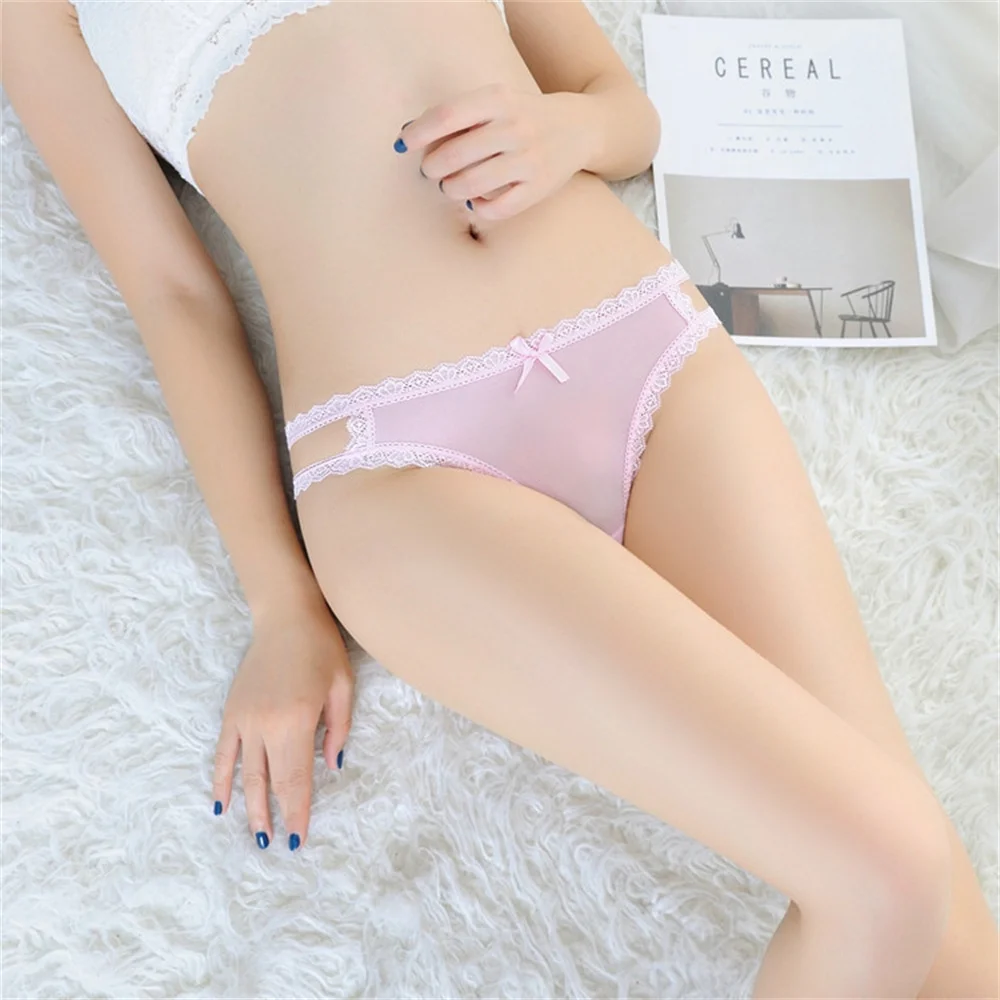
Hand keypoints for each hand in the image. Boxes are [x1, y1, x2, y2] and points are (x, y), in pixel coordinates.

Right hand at [212, 600, 354, 850]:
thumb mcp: (343, 688)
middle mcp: (264, 725)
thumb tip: (331, 768)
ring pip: (244, 774)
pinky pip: (224, 754)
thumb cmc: (322, 649)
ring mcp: (243, 719)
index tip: (298, 839)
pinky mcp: (231, 711)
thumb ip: (337, 731)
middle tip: (278, 845)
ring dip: (249, 807)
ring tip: (256, 834)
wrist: (287, 616)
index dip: (297, 812)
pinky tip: (221, 804)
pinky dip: (221, 780)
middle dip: (275, 816)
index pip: (296, 779)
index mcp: (295, 721)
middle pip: (268, 782)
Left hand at [395, 83, 593, 221]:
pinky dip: (477, 208)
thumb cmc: (521, 116)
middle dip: (432, 167)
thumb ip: (458, 116)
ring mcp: (529, 160)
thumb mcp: (495, 102)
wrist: (579, 128)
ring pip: (471, 184)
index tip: (403, 145)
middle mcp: (515, 127)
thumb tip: (408, 136)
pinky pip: (495, 209)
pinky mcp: (538, 189)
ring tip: (450, 186)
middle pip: (455, 154)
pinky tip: (475, 200)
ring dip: (450, 189)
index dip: (419, 132)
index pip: (447, 115)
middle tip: (431, 171)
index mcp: (499, 99)